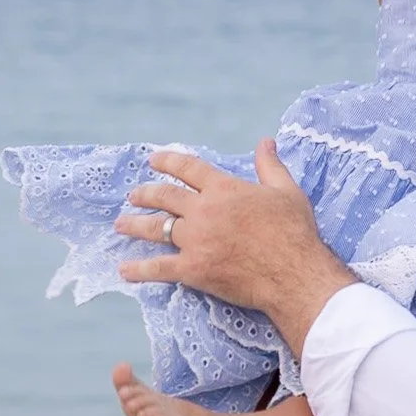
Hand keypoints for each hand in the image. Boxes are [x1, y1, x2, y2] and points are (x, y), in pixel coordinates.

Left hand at [113, 141, 358, 355]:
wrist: (293, 274)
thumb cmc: (294, 232)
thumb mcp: (286, 191)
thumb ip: (270, 165)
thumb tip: (266, 142)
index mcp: (224, 188)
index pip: (188, 169)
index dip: (168, 162)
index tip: (153, 160)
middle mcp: (203, 210)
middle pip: (165, 197)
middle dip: (145, 194)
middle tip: (134, 195)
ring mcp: (195, 240)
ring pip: (156, 228)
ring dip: (135, 225)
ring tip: (121, 224)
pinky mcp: (193, 269)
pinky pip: (159, 268)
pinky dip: (139, 270)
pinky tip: (124, 269)